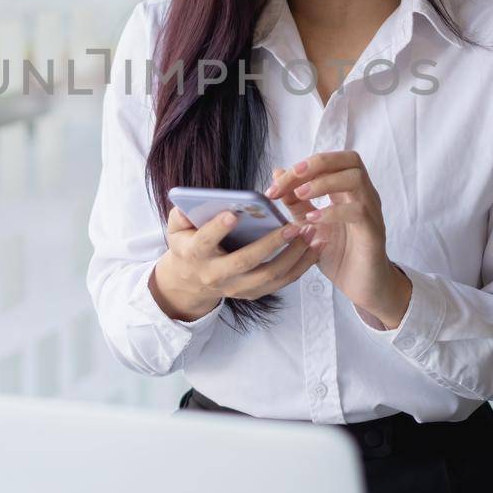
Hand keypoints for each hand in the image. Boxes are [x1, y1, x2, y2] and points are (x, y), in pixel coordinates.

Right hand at [150, 206, 321, 321]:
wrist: (190, 282)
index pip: (206, 242)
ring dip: (294, 256)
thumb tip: (194, 199)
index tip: (233, 214)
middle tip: (293, 226)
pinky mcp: (253, 293)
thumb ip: (182, 212)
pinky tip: (315, 248)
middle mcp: (216, 275)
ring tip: (311, 234)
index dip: (217, 229)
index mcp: (195, 255)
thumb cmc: (188, 245)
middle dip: (271, 244)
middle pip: (246, 261)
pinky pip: (281, 282)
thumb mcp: (177, 228)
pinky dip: (301, 266)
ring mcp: (237, 287)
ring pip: (269, 275)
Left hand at [266, 151, 412, 329]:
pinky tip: (313, 220)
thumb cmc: (340, 254)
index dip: (302, 166)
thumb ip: (296, 202)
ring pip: (356, 179)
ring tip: (300, 194)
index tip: (275, 182)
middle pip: (349, 159)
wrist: (363, 286)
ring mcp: (371, 211)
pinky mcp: (373, 231)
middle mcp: (363, 195)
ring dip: (324, 182)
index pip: (330, 162)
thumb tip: (277, 174)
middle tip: (291, 177)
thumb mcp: (310, 225)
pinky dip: (333, 211)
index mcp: (347, 191)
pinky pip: (358, 211)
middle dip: (317, 164)